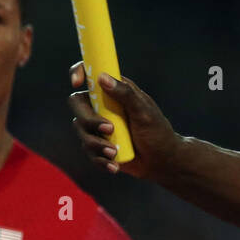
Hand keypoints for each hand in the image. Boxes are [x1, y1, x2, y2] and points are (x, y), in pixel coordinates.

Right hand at [67, 62, 176, 180]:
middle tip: (109, 129)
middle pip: (78, 105)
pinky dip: (100, 160)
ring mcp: (98, 126)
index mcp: (114, 91)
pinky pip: (88, 151)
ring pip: (81, 130)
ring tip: (114, 153)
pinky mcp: (98, 145)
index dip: (79, 73)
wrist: (163, 161)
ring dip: (97, 144)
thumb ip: (125, 94)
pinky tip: (114, 166)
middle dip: (89, 119)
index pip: (90, 74)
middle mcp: (102, 106)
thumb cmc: (157, 132)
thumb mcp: (144, 112)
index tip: (76, 83)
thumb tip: (102, 78)